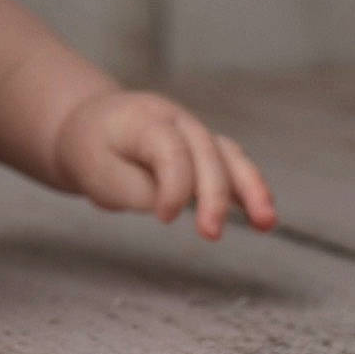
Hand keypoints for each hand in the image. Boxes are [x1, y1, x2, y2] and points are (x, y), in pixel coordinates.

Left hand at [51, 90, 277, 239]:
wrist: (88, 125)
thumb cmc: (92, 151)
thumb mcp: (98, 173)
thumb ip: (137, 189)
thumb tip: (175, 203)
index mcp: (143, 119)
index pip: (170, 150)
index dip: (173, 187)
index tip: (164, 218)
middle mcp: (176, 119)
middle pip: (206, 152)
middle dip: (213, 194)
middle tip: (211, 234)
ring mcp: (194, 131)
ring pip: (229, 155)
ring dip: (250, 188)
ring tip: (266, 222)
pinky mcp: (204, 148)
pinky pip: (233, 164)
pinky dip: (250, 187)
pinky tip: (264, 217)